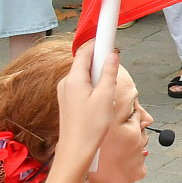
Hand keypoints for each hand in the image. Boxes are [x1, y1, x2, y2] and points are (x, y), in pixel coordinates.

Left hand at [53, 45, 135, 170]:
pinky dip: (94, 84)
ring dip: (99, 75)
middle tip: (116, 68)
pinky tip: (102, 99)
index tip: (110, 32)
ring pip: (85, 73)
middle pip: (85, 60)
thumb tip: (112, 55)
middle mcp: (66, 82)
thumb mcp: (105, 98)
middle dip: (101, 60)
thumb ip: (109, 74)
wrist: (75, 151)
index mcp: (74, 79)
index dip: (100, 40)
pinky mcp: (68, 100)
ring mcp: (65, 91)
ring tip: (109, 91)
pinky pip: (82, 84)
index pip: (86, 50)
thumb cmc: (90, 126)